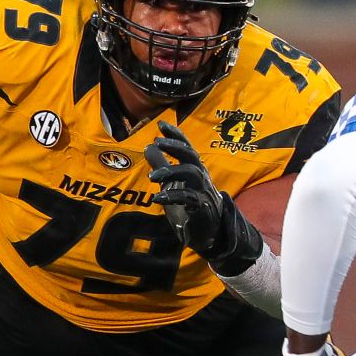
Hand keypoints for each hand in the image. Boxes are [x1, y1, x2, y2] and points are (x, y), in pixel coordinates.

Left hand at [145, 121, 227, 253]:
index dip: (176, 134)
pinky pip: (189, 198)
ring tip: (151, 176)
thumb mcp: (172, 182)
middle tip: (157, 141)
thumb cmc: (190, 204)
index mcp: (194, 168)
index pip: (186, 147)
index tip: (160, 124)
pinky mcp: (202, 208)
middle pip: (191, 155)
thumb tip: (149, 146)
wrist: (207, 231)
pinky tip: (157, 198)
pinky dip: (173, 196)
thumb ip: (162, 164)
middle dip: (175, 146)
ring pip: (191, 173)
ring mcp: (203, 191)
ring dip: (170, 171)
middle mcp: (201, 176)